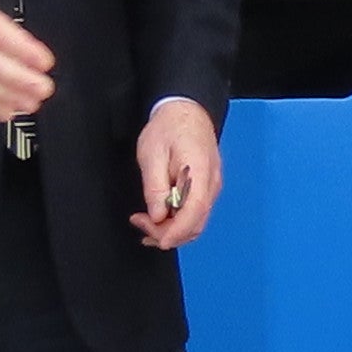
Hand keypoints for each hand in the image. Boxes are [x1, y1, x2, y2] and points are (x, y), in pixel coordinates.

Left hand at [132, 98, 222, 250]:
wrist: (186, 111)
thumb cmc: (170, 127)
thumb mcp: (152, 154)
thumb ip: (155, 187)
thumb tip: (158, 215)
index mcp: (201, 172)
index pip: (194, 212)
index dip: (176, 232)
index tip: (158, 240)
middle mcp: (211, 184)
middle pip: (195, 223)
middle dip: (168, 233)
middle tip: (140, 223)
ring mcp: (211, 188)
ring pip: (195, 222)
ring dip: (171, 229)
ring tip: (144, 223)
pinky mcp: (205, 190)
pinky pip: (194, 214)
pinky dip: (177, 222)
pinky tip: (159, 219)